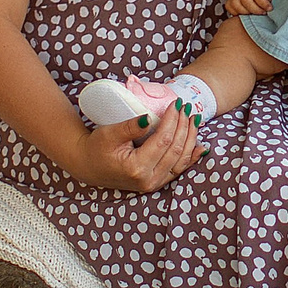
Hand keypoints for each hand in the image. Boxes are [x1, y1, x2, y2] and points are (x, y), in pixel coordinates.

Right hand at [65, 109, 200, 192]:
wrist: (87, 165)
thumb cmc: (96, 147)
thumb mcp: (109, 134)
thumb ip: (130, 126)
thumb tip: (148, 117)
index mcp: (136, 168)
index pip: (163, 141)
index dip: (172, 121)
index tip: (176, 103)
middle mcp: (148, 180)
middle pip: (175, 150)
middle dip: (184, 126)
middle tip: (186, 107)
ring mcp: (153, 184)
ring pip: (180, 161)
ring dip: (190, 139)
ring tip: (194, 119)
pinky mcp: (155, 183)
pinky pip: (178, 170)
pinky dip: (190, 157)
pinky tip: (200, 147)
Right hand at [227, 0, 274, 15]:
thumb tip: (271, 2)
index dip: (264, 4)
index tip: (269, 8)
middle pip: (247, 2)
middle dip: (257, 11)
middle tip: (263, 12)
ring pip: (237, 6)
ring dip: (247, 13)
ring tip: (255, 13)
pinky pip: (229, 7)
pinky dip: (235, 12)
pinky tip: (244, 12)